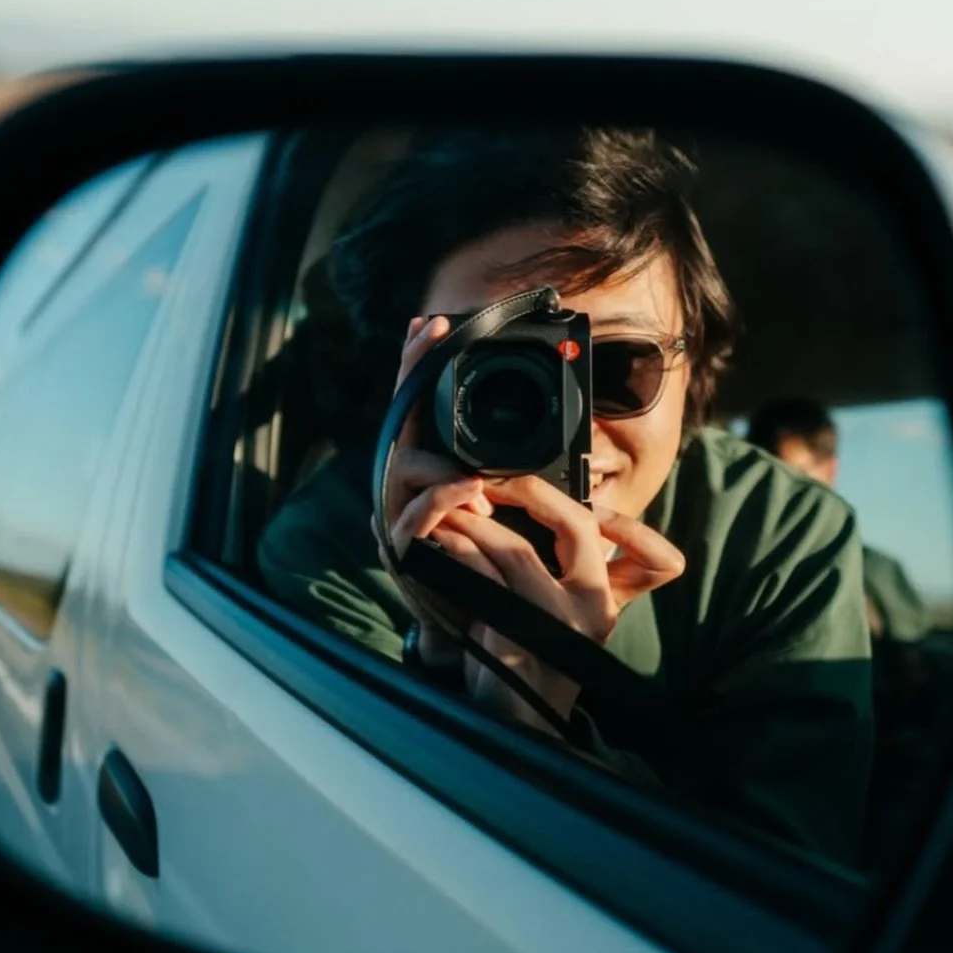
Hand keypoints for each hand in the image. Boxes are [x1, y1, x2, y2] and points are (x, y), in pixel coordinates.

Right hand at [375, 314, 492, 671]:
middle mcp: (407, 486)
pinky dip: (443, 500)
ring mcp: (400, 515)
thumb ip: (519, 476)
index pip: (419, 408)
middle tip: (425, 336)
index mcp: (431, 470)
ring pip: (403, 464)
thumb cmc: (498, 568)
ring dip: (437, 449)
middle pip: (399, 419)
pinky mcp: (404, 551)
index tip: (427, 323)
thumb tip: (554, 439)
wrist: (480, 630)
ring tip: (474, 448)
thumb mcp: (515, 513)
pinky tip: (468, 490)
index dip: (418, 365)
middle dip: (410, 374)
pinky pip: (418, 516)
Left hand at [429, 473, 684, 734]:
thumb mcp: (564, 624)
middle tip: (494, 479)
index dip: (591, 509)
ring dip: (476, 521)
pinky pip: (483, 574)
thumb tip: (541, 520)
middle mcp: (592, 609)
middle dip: (530, 493)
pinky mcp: (515, 632)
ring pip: (514, 548)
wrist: (518, 729)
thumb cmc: (532, 671)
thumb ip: (566, 579)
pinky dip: (459, 548)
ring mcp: (555, 622)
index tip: (546, 486)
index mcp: (607, 603)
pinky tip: (442, 537)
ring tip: (452, 506)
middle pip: (576, 526)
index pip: (624, 543)